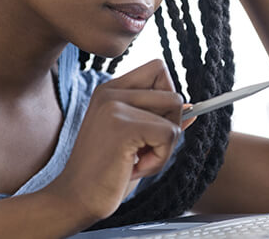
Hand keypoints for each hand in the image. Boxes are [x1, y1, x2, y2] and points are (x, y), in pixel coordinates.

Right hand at [42, 59, 184, 225]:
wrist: (76, 199)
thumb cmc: (106, 173)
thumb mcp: (136, 141)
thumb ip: (160, 120)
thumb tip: (192, 107)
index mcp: (110, 89)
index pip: (158, 69)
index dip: (167, 98)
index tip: (151, 127)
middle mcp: (110, 91)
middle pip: (173, 93)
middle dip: (169, 127)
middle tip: (142, 150)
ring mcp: (115, 106)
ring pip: (175, 113)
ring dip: (165, 146)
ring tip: (136, 160)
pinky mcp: (123, 126)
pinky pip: (170, 134)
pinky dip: (160, 159)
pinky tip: (134, 168)